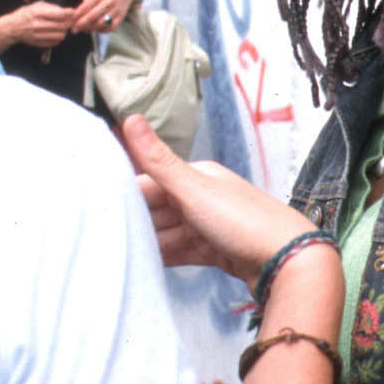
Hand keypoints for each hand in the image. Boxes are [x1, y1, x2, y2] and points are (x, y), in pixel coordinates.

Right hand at [0, 1, 74, 49]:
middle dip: (69, 22)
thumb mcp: (37, 6)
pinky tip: (54, 33)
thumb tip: (67, 11)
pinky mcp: (38, 43)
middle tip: (70, 20)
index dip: (69, 13)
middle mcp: (37, 24)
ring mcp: (37, 35)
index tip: (73, 12)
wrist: (12, 28)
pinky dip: (58, 38)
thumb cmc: (26, 14)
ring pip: (60, 35)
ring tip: (61, 27)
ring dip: (64, 31)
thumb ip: (52, 8)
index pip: (59, 14)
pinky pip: (55, 42)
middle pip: (62, 26)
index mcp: (37, 13)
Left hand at [75, 0, 136, 33]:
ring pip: (101, 23)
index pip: (86, 6)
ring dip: (91, 29)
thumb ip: (88, 2)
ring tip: (85, 30)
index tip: (70, 21)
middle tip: (74, 29)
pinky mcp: (121, 16)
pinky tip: (98, 29)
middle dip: (81, 24)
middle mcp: (108, 2)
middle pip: (92, 16)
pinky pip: (111, 27)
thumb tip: (76, 15)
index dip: (77, 15)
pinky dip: (103, 30)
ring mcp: (115, 10)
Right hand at [121, 116, 330, 286]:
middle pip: (158, 209)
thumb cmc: (245, 222)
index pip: (150, 182)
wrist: (288, 261)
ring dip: (148, 242)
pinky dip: (167, 256)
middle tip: (101, 237)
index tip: (95, 207)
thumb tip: (130, 118)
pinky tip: (147, 265)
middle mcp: (204, 197)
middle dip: (134, 221)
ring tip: (118, 254)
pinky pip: (184, 251)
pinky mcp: (218, 250)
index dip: (124, 195)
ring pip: (169, 232)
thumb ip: (158, 160)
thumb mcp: (194, 190)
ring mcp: (211, 225)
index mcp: (198, 176)